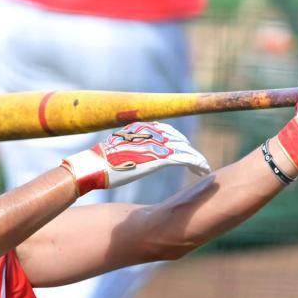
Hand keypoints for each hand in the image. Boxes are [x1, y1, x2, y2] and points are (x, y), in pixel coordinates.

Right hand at [61, 121, 210, 195]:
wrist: (94, 166)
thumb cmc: (99, 162)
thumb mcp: (116, 148)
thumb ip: (129, 147)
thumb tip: (130, 155)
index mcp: (140, 127)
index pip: (167, 131)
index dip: (179, 141)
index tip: (184, 150)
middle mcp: (150, 132)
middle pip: (178, 139)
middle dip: (189, 151)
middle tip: (197, 162)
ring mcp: (155, 144)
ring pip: (185, 149)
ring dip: (196, 159)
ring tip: (203, 169)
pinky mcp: (158, 158)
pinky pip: (184, 159)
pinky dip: (196, 164)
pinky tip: (201, 170)